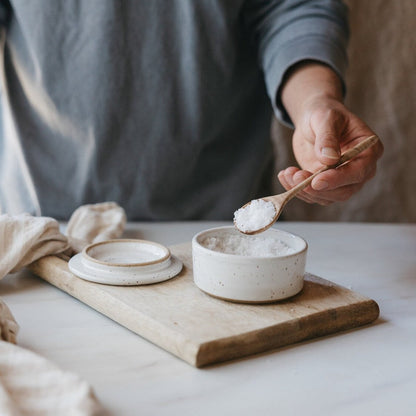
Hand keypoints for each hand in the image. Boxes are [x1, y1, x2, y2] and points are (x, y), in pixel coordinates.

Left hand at [278, 63, 382, 205]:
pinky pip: (312, 195)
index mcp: (369, 151)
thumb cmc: (325, 114)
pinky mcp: (324, 185)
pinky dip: (296, 189)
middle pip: (343, 191)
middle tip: (296, 177)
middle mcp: (359, 170)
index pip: (358, 172)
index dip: (338, 179)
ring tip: (287, 173)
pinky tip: (285, 176)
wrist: (314, 119)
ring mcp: (342, 180)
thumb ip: (328, 138)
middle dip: (317, 188)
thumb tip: (329, 159)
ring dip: (303, 190)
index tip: (317, 181)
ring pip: (326, 197)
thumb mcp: (326, 118)